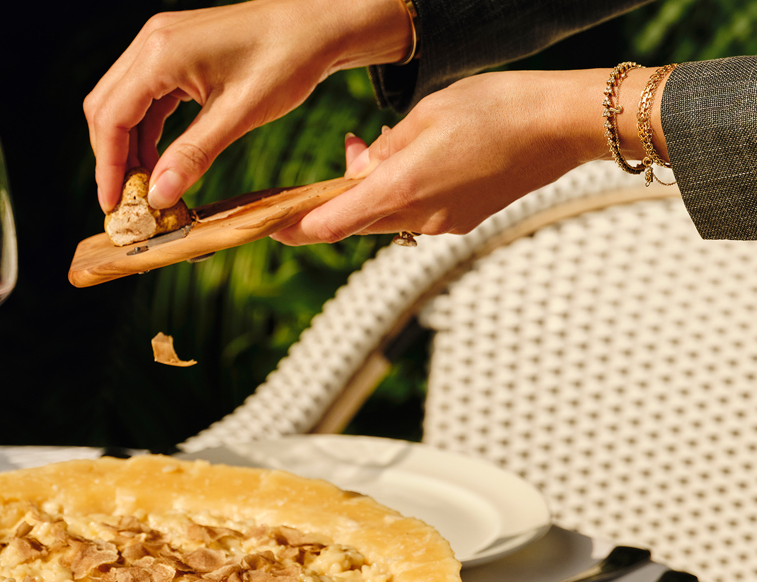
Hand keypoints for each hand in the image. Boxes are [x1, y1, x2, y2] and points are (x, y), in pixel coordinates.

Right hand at [84, 0, 412, 212]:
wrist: (320, 21)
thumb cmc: (289, 57)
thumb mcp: (241, 114)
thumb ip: (193, 155)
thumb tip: (158, 197)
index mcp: (162, 53)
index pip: (111, 117)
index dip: (108, 166)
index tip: (113, 206)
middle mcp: (153, 42)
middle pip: (106, 109)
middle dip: (113, 158)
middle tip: (127, 203)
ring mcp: (162, 43)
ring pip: (122, 103)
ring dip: (129, 147)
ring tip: (146, 188)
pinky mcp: (175, 51)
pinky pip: (145, 95)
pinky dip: (147, 130)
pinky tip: (161, 160)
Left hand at [273, 70, 609, 244]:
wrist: (562, 125)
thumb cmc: (495, 106)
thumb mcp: (426, 114)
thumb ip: (384, 149)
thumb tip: (358, 171)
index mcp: (402, 187)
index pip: (329, 224)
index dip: (293, 227)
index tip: (265, 224)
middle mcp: (420, 216)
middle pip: (351, 225)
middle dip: (326, 205)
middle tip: (314, 177)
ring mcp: (444, 223)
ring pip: (383, 218)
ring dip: (365, 196)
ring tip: (371, 149)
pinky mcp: (463, 220)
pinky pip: (415, 214)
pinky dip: (399, 194)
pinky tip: (408, 162)